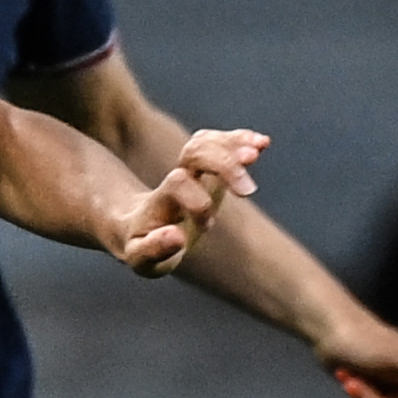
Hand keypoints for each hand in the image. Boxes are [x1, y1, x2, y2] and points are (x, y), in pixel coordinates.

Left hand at [109, 127, 267, 277]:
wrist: (134, 225)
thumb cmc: (140, 246)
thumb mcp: (139, 256)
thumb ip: (152, 249)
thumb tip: (176, 235)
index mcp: (159, 201)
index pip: (177, 184)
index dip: (197, 200)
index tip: (208, 226)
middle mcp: (174, 180)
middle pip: (195, 154)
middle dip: (224, 166)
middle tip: (248, 191)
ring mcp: (189, 169)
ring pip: (206, 143)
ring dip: (234, 144)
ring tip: (256, 150)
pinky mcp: (204, 166)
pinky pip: (219, 144)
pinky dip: (240, 140)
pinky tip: (262, 143)